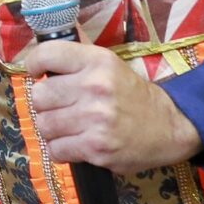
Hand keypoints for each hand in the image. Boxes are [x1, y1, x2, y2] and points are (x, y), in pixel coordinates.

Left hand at [19, 40, 201, 173]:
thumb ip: (76, 60)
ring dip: (52, 129)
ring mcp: (95, 119)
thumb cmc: (132, 95)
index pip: (47, 54)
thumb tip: (38, 56)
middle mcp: (95, 87)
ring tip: (69, 127)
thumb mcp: (109, 66)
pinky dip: (60, 149)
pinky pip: (56, 149)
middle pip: (39, 96)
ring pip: (44, 124)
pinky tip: (75, 144)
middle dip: (45, 104)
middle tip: (61, 107)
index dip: (34, 64)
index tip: (38, 73)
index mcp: (97, 61)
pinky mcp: (96, 147)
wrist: (169, 126)